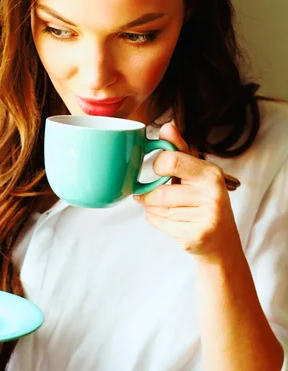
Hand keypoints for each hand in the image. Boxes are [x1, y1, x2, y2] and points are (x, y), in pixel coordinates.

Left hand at [133, 123, 240, 258]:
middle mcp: (212, 193)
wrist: (221, 243)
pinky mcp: (194, 236)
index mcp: (211, 173)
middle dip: (150, 194)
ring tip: (167, 209)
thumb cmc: (204, 203)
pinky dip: (156, 220)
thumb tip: (167, 127)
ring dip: (152, 208)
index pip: (170, 160)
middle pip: (158, 191)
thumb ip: (180, 151)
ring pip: (155, 208)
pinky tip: (172, 221)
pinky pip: (156, 222)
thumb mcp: (196, 174)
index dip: (157, 167)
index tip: (160, 172)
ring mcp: (205, 217)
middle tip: (156, 194)